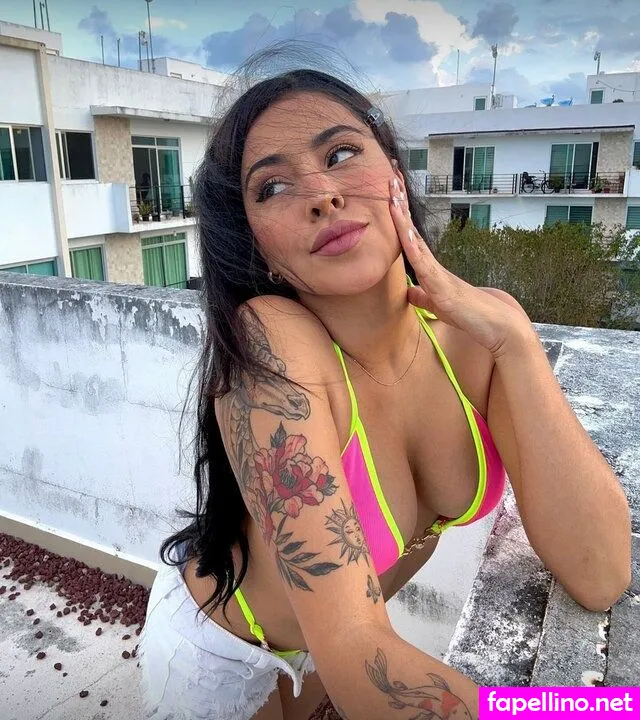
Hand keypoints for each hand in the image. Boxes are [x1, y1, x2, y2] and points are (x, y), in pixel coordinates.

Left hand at [389, 170, 532, 357]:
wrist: (496, 325)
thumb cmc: (468, 314)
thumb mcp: (438, 305)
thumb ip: (424, 297)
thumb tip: (409, 292)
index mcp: (429, 268)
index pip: (409, 237)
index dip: (399, 215)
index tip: (391, 191)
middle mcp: (432, 265)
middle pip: (411, 229)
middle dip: (400, 203)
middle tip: (391, 174)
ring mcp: (437, 273)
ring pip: (415, 240)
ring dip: (402, 217)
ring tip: (393, 191)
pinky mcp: (442, 286)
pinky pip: (423, 263)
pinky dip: (412, 246)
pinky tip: (403, 230)